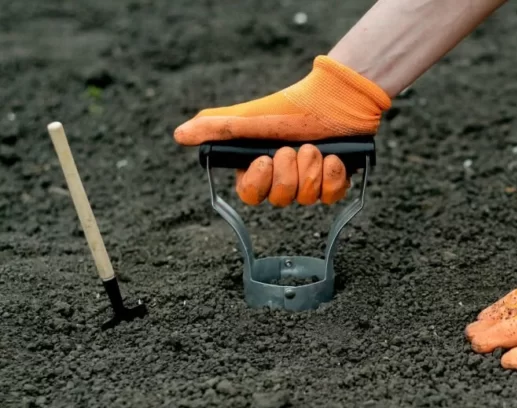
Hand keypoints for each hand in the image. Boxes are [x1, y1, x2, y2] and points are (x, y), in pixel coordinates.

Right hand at [173, 55, 390, 206]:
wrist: (336, 98)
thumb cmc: (290, 107)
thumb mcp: (250, 117)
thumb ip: (217, 127)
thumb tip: (179, 134)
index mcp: (259, 167)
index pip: (250, 194)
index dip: (259, 182)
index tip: (265, 160)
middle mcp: (284, 178)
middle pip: (280, 198)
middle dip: (288, 172)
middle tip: (292, 149)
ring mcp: (310, 181)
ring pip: (307, 198)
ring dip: (311, 169)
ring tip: (314, 147)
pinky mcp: (335, 182)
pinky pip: (332, 196)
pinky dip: (333, 175)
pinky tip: (333, 157)